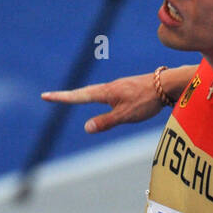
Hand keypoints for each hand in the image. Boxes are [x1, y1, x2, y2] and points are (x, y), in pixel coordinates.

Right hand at [40, 74, 163, 132]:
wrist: (166, 85)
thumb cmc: (146, 100)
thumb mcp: (125, 115)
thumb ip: (105, 121)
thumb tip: (86, 127)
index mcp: (105, 93)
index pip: (78, 96)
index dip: (62, 98)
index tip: (45, 96)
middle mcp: (109, 87)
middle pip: (84, 92)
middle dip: (68, 96)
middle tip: (52, 97)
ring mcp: (118, 87)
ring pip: (96, 92)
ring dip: (82, 95)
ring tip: (72, 98)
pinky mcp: (127, 88)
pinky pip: (107, 93)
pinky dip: (97, 96)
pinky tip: (103, 99)